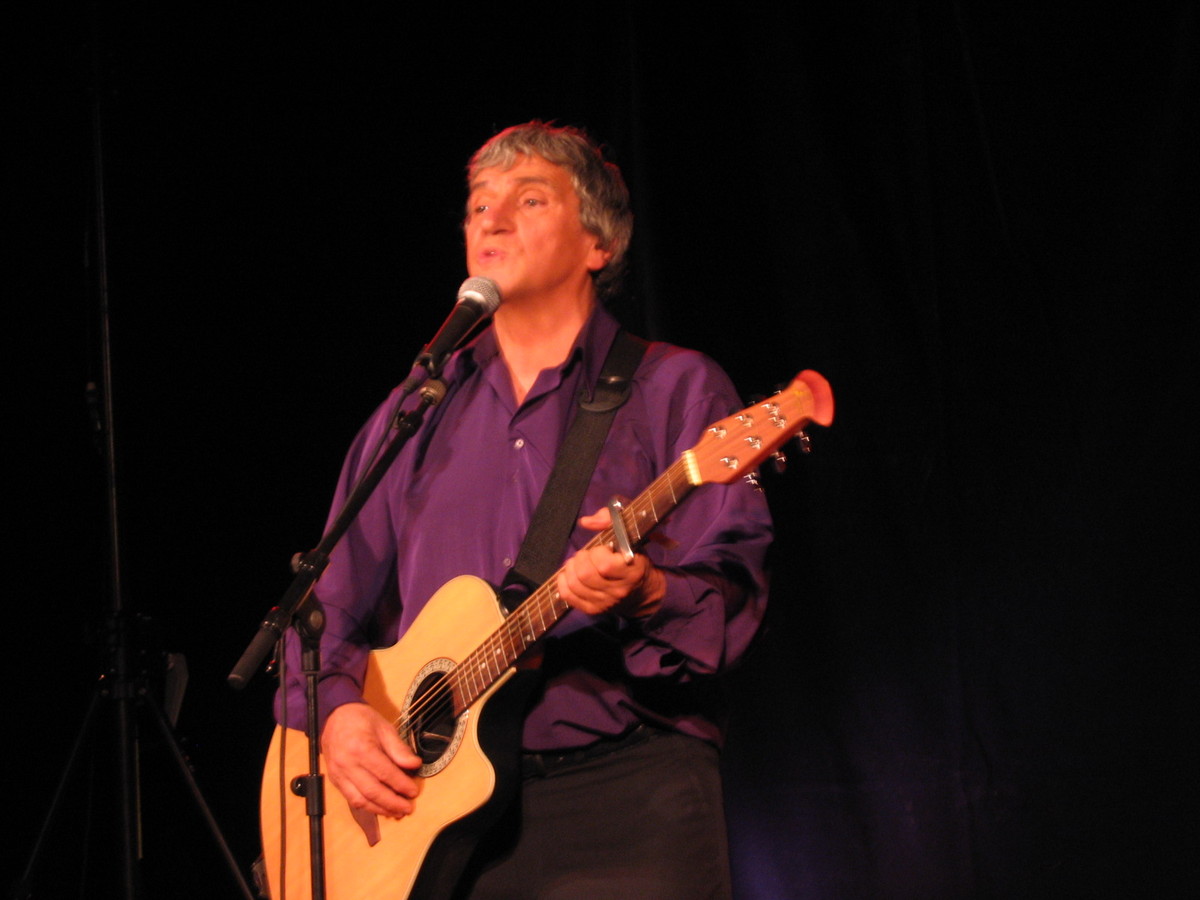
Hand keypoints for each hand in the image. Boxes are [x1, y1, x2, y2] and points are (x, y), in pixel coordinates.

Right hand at [321, 702, 422, 818]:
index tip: (414, 792)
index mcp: (361, 748)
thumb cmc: (361, 720)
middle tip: (408, 808)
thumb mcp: (384, 727)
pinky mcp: (335, 780)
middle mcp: (347, 764)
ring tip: (396, 812)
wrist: (334, 716)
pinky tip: (380, 809)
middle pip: (372, 791)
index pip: (385, 773)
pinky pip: (351, 799)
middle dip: (392, 803)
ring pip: (360, 800)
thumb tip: (415, 765)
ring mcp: (338, 774)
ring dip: (380, 810)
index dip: (401, 785)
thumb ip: (399, 749)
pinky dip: (367, 807)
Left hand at [556, 508, 666, 619]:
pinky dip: (563, 582)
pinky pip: (568, 596)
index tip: (603, 548)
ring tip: (578, 562)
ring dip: (570, 568)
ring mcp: (605, 603)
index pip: (605, 565)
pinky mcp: (593, 610)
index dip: (598, 553)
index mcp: (632, 571)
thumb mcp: (630, 534)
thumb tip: (586, 522)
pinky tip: (569, 574)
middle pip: (585, 575)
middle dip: (581, 558)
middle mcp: (619, 591)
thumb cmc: (633, 556)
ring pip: (574, 584)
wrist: (641, 592)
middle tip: (587, 554)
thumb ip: (610, 520)